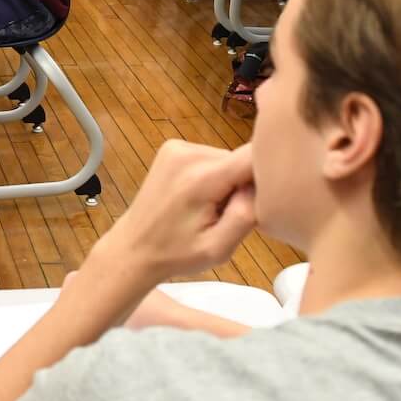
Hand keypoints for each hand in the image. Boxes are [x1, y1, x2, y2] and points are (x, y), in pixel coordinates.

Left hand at [87, 141, 255, 280]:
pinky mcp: (172, 147)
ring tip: (209, 209)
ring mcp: (178, 147)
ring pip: (227, 159)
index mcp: (202, 177)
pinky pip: (210, 158)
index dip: (266, 175)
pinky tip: (197, 198)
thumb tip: (264, 183)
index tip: (261, 199)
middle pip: (241, 159)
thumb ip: (246, 214)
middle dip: (243, 185)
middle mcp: (189, 153)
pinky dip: (213, 176)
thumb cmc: (177, 254)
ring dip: (228, 182)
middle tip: (226, 215)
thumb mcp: (218, 248)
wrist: (134, 247)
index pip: (253, 156)